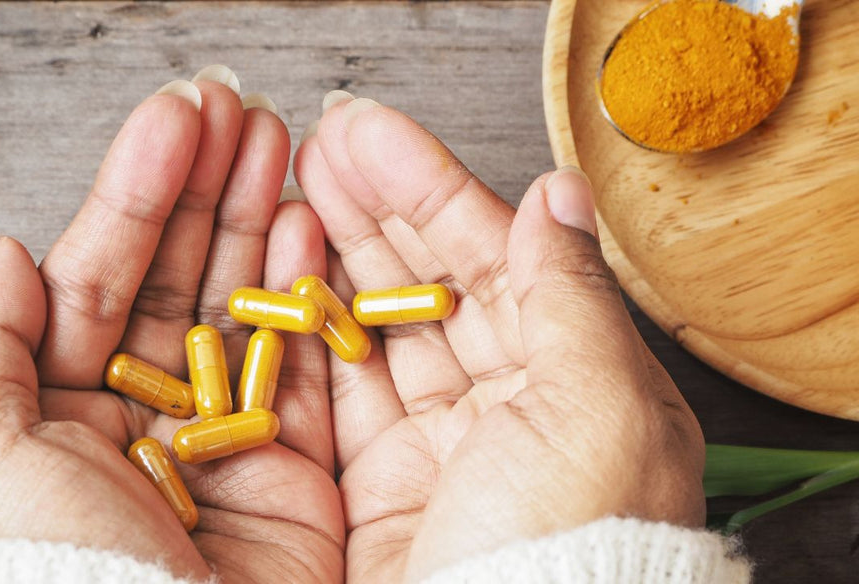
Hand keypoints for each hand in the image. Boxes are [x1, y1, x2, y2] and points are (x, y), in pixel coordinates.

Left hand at [0, 74, 342, 581]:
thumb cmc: (51, 570)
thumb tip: (5, 253)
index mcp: (60, 411)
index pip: (100, 277)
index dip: (136, 193)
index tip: (174, 119)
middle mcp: (142, 419)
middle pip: (178, 277)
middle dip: (205, 188)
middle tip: (236, 108)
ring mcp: (222, 437)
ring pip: (242, 306)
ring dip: (258, 219)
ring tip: (276, 143)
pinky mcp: (292, 466)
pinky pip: (304, 363)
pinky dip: (308, 293)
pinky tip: (306, 226)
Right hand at [294, 97, 704, 581]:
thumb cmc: (572, 543)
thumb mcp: (596, 403)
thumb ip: (568, 291)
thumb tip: (559, 194)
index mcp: (579, 380)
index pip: (497, 259)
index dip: (431, 189)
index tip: (371, 135)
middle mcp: (513, 409)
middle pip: (431, 284)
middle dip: (376, 209)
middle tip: (320, 145)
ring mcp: (442, 448)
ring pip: (382, 328)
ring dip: (339, 256)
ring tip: (296, 187)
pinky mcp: (381, 488)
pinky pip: (343, 392)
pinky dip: (313, 332)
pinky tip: (287, 274)